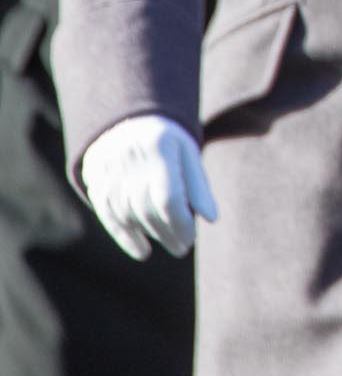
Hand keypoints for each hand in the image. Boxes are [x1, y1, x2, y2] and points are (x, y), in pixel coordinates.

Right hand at [79, 114, 217, 259]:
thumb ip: (198, 186)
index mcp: (159, 147)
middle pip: (147, 207)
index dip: (179, 222)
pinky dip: (125, 236)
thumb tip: (212, 219)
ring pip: (128, 214)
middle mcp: (129, 158)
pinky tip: (142, 251)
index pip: (167, 196)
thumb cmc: (168, 144)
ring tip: (171, 245)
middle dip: (168, 232)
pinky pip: (109, 215)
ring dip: (150, 235)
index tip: (191, 237)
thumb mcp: (188, 156)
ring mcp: (108, 171)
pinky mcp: (96, 183)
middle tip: (183, 248)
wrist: (127, 125)